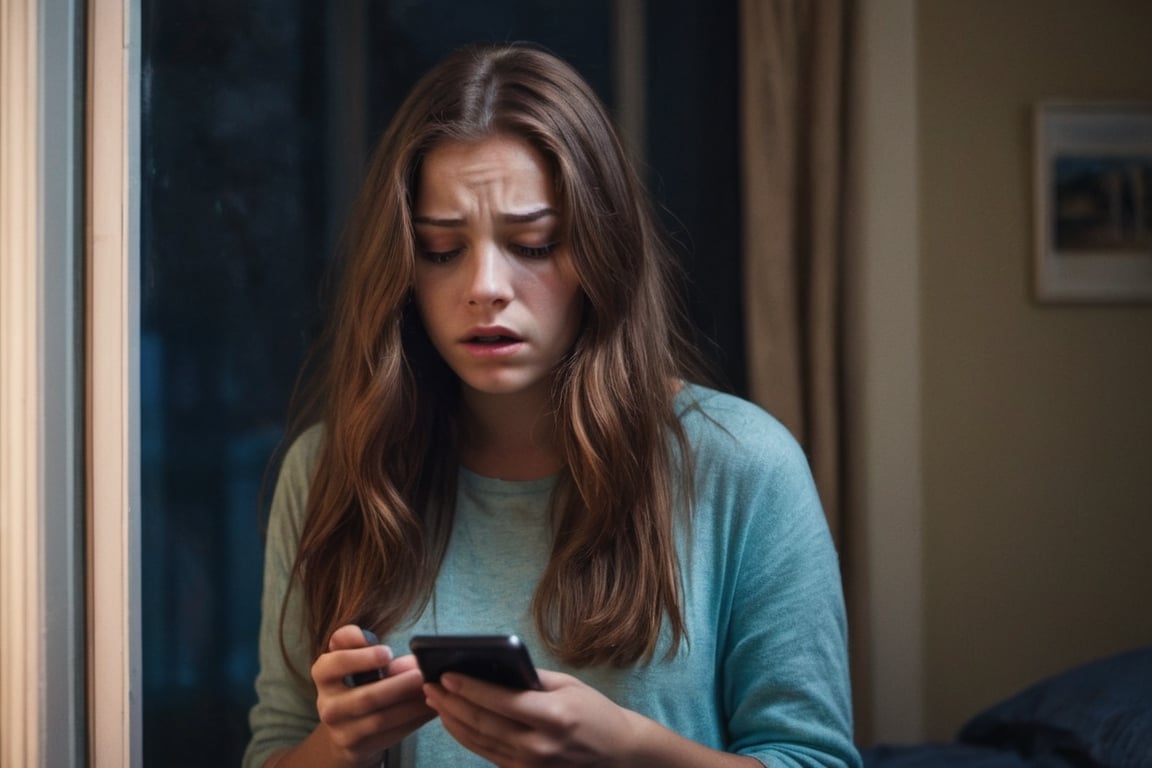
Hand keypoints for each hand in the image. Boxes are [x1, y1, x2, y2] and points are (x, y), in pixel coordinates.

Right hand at [308, 624, 436, 766]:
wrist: (344, 729)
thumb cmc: (356, 682)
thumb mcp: (355, 658)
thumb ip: (373, 648)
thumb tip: (410, 661)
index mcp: (323, 674)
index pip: (334, 663)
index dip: (360, 658)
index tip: (388, 652)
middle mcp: (327, 704)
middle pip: (367, 697)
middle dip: (399, 686)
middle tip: (422, 675)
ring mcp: (341, 730)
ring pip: (382, 719)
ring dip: (412, 706)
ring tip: (432, 691)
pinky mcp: (357, 748)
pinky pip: (391, 734)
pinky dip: (414, 720)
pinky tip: (429, 708)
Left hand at [423, 669, 640, 766]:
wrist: (616, 754)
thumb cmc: (594, 712)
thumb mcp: (568, 685)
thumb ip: (531, 678)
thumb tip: (492, 666)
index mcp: (554, 716)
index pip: (501, 701)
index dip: (469, 688)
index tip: (445, 675)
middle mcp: (540, 745)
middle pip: (483, 723)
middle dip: (451, 703)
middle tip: (429, 685)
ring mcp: (531, 765)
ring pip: (480, 742)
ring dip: (452, 720)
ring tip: (434, 701)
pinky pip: (487, 754)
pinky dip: (466, 737)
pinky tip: (454, 721)